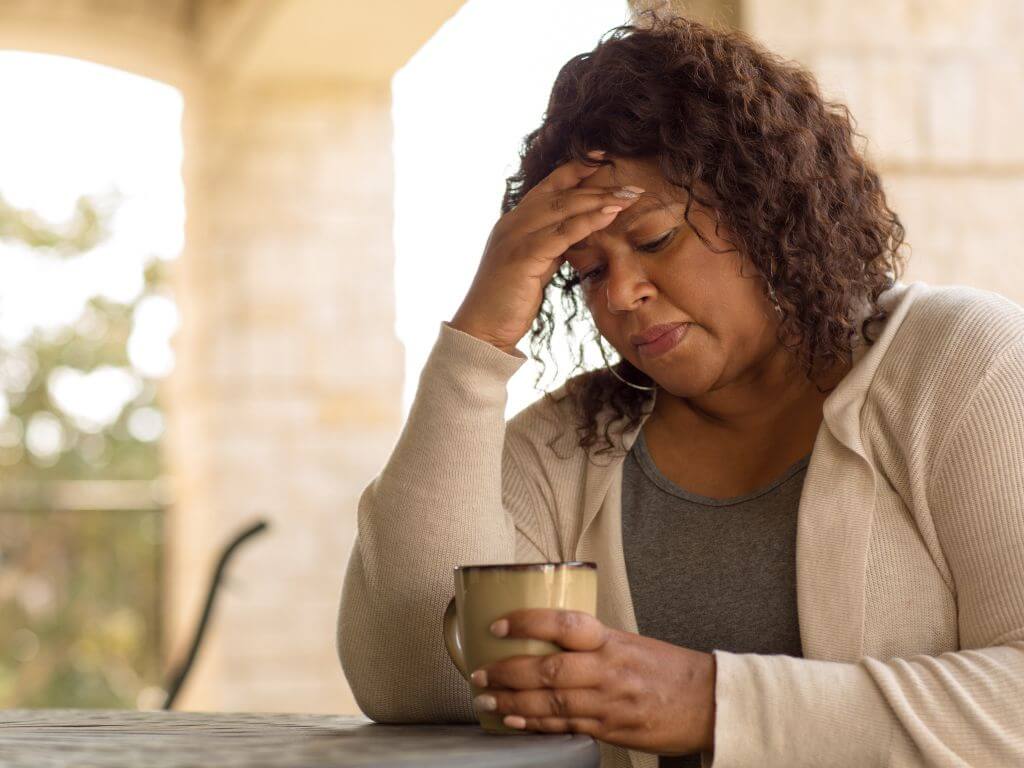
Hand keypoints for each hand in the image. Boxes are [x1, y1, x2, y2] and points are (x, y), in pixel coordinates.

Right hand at [450, 150, 643, 354]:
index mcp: (514, 222)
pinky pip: (561, 234)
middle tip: (632, 186)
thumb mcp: (534, 266)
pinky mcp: (523, 256)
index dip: (576, 169)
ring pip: (563, 208)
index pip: (549, 186)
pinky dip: (588, 221)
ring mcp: (515, 237)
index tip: (604, 158)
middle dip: (598, 186)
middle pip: (561, 194)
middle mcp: (513, 223)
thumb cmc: (508, 302)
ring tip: (629, 196)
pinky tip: (610, 214)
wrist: (482, 330)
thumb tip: (576, 236)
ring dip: (599, 199)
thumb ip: (550, 247)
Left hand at [468, 608, 715, 756]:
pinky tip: (513, 721)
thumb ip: (591, 640)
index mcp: (612, 640)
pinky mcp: (609, 730)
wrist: (707, 703)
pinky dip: (535, 725)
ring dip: (512, 703)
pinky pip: (565, 727)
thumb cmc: (668, 668)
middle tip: (477, 673)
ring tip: (485, 699)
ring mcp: (608, 704)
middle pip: (549, 669)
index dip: (528, 622)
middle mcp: (608, 670)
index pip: (564, 624)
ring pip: (551, 703)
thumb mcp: (631, 642)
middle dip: (507, 672)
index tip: (498, 624)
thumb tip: (546, 634)